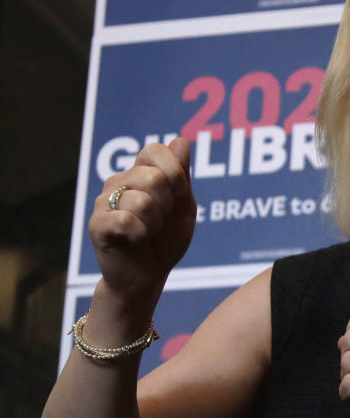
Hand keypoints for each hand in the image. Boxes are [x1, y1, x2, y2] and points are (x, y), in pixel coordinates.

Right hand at [88, 138, 196, 300]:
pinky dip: (142, 233)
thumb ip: (182, 175)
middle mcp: (118, 181)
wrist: (148, 276)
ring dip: (156, 222)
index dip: (176, 173)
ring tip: (148, 231)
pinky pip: (128, 220)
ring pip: (143, 200)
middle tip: (160, 220)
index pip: (156, 149)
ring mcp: (103, 201)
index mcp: (140, 172)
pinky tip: (136, 239)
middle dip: (169, 204)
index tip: (178, 196)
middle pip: (154, 177)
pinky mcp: (98, 224)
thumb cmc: (166, 239)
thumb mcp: (183, 206)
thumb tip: (180, 141)